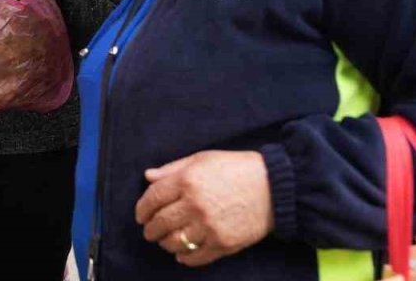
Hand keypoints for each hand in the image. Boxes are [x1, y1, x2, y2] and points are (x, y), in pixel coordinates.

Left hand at [135, 150, 273, 266]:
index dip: (142, 208)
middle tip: (149, 231)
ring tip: (165, 240)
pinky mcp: (223, 243)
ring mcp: (209, 226)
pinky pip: (195, 257)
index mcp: (188, 180)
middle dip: (150, 229)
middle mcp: (195, 204)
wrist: (274, 187)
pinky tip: (182, 253)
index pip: (153, 198)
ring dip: (165, 243)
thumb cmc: (237, 169)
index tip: (140, 215)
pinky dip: (184, 257)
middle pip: (160, 223)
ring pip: (174, 242)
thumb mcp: (203, 159)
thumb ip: (173, 169)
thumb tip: (148, 176)